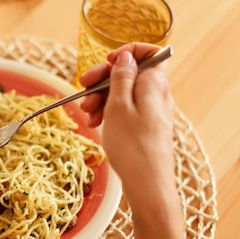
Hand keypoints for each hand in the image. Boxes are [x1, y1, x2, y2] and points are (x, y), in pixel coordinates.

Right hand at [80, 43, 174, 205]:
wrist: (148, 186)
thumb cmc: (133, 147)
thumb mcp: (119, 106)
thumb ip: (122, 78)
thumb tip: (126, 57)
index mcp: (154, 85)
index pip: (151, 53)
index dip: (128, 52)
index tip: (108, 62)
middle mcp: (156, 96)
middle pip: (131, 73)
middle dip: (104, 78)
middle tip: (83, 86)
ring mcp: (151, 113)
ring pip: (124, 93)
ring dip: (102, 97)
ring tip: (87, 112)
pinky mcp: (145, 129)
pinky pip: (126, 111)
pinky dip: (109, 112)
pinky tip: (96, 123)